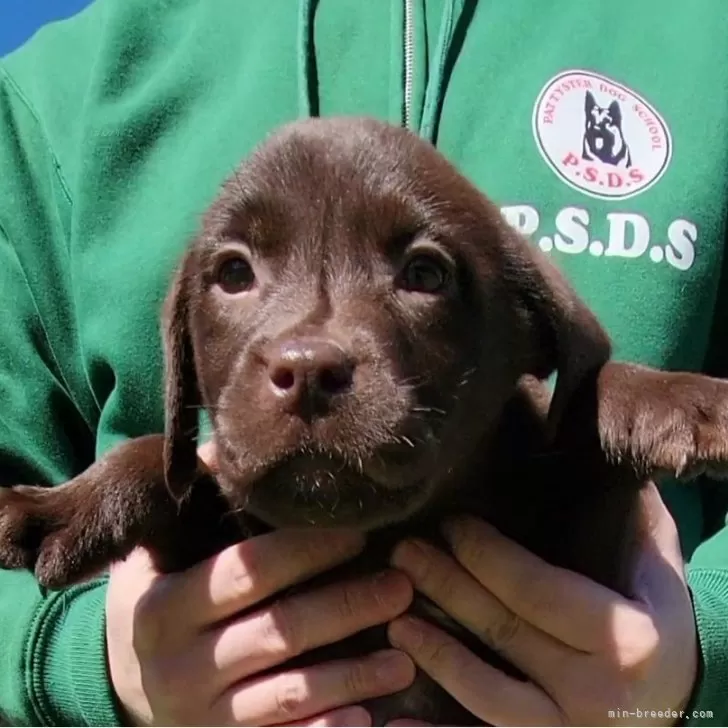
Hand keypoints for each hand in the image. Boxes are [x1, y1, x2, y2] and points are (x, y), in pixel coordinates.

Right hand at [106, 446, 414, 726]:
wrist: (124, 681)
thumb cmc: (159, 598)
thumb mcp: (160, 552)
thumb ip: (196, 507)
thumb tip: (225, 445)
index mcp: (164, 606)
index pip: (247, 571)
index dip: (306, 550)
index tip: (359, 531)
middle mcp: (180, 664)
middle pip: (278, 631)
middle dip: (345, 606)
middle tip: (400, 586)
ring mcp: (201, 714)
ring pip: (288, 694)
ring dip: (351, 676)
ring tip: (405, 657)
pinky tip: (366, 718)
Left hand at [387, 483, 697, 725]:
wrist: (677, 704)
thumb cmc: (661, 624)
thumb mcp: (660, 572)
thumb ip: (637, 522)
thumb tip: (608, 463)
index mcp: (625, 638)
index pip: (535, 588)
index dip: (485, 555)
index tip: (452, 524)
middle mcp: (595, 691)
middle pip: (502, 630)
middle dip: (445, 586)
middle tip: (404, 553)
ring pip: (484, 689)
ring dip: (434, 650)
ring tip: (395, 616)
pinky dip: (439, 727)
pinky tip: (401, 711)